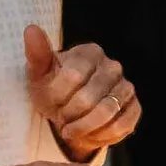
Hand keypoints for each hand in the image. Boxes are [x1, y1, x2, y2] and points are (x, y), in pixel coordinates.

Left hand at [24, 25, 140, 160]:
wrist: (70, 113)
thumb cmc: (53, 90)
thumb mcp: (40, 74)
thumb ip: (37, 54)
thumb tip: (31, 29)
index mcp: (90, 52)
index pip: (73, 76)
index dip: (57, 96)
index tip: (51, 101)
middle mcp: (112, 66)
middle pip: (88, 98)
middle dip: (68, 114)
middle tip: (60, 119)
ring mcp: (126, 87)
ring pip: (106, 112)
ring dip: (82, 127)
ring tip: (70, 130)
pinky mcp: (134, 108)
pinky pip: (120, 125)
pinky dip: (100, 135)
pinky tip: (88, 134)